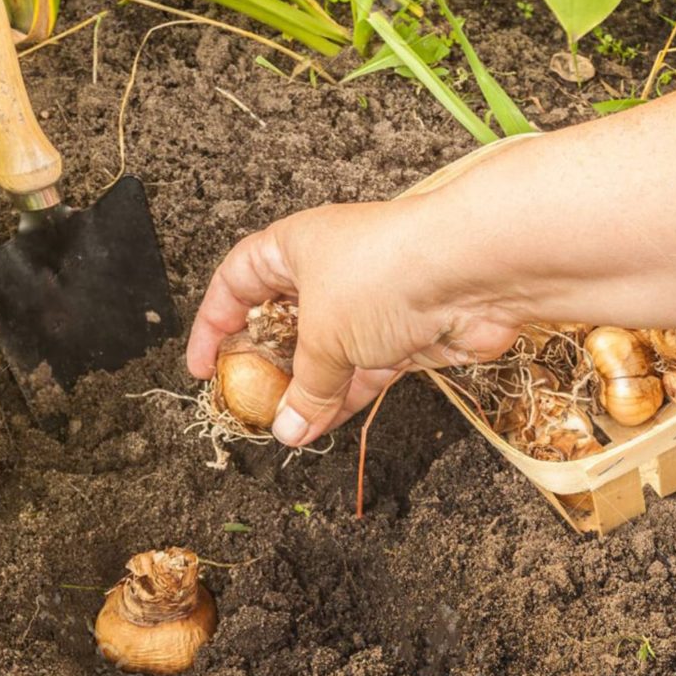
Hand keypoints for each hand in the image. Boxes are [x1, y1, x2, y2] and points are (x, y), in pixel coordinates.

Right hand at [186, 197, 523, 446]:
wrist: (473, 270)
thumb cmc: (383, 274)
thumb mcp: (323, 334)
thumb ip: (302, 386)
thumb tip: (286, 427)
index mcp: (294, 247)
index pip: (237, 282)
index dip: (213, 322)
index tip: (202, 365)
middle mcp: (329, 269)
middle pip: (282, 321)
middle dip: (265, 364)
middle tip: (247, 401)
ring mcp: (368, 302)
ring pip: (324, 352)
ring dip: (305, 390)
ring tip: (283, 427)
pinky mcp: (403, 333)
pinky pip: (362, 371)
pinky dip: (342, 397)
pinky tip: (319, 426)